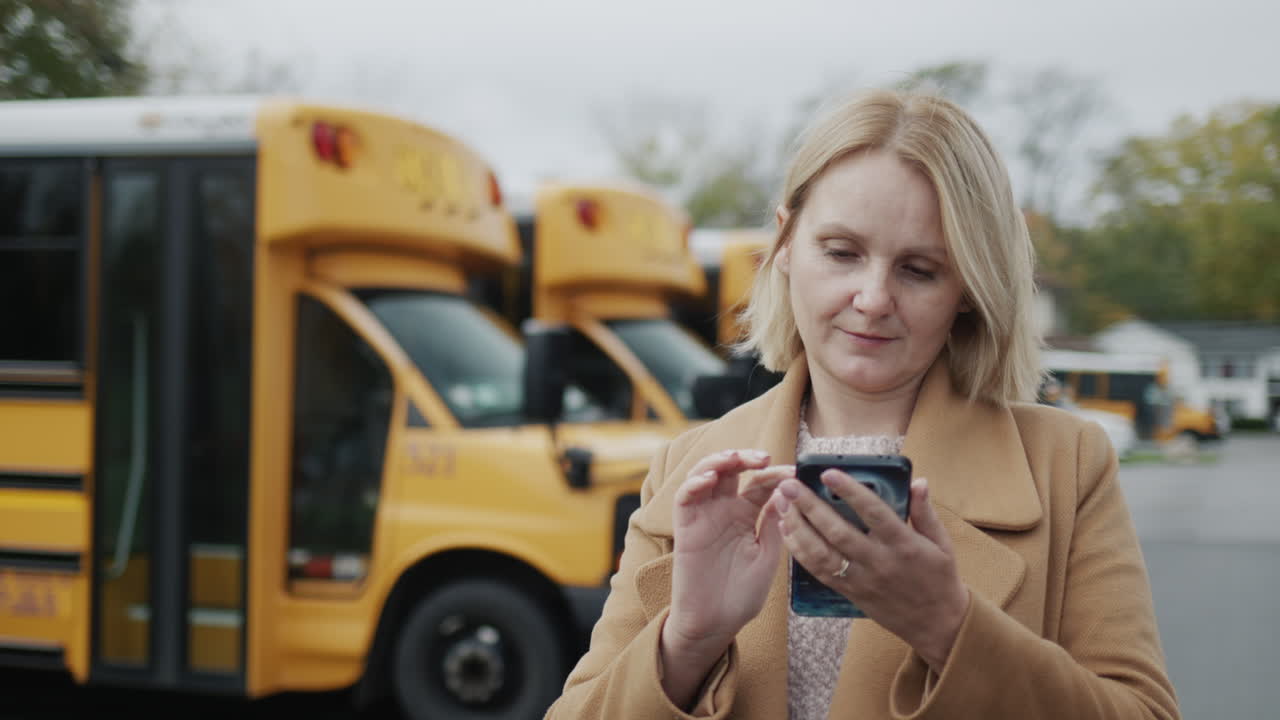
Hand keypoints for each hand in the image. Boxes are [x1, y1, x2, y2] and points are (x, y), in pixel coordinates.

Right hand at [664, 450, 793, 655]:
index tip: (796, 473)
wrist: (714, 624)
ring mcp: (704, 517)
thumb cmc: (741, 596)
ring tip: (734, 459)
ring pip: (706, 475)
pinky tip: (709, 480)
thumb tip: (786, 493)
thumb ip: (775, 527)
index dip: (776, 475)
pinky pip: (684, 497)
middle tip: (764, 458)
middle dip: (747, 458)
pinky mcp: (685, 527)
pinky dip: (694, 483)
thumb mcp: (767, 559)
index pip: (761, 485)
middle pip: (733, 472)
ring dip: (718, 461)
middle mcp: (725, 511)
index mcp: (748, 517)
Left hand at [772, 474, 969, 672]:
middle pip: (838, 532)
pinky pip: (819, 572)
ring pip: (822, 554)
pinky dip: (800, 551)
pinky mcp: (850, 593)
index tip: (828, 473)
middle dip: (810, 506)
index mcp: (903, 545)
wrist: (937, 625)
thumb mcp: (942, 543)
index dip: (850, 491)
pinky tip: (787, 531)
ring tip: (782, 504)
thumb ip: (925, 512)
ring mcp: (862, 580)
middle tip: (789, 485)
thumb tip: (919, 482)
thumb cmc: (940, 579)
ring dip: (798, 528)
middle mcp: (879, 562)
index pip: (873, 512)